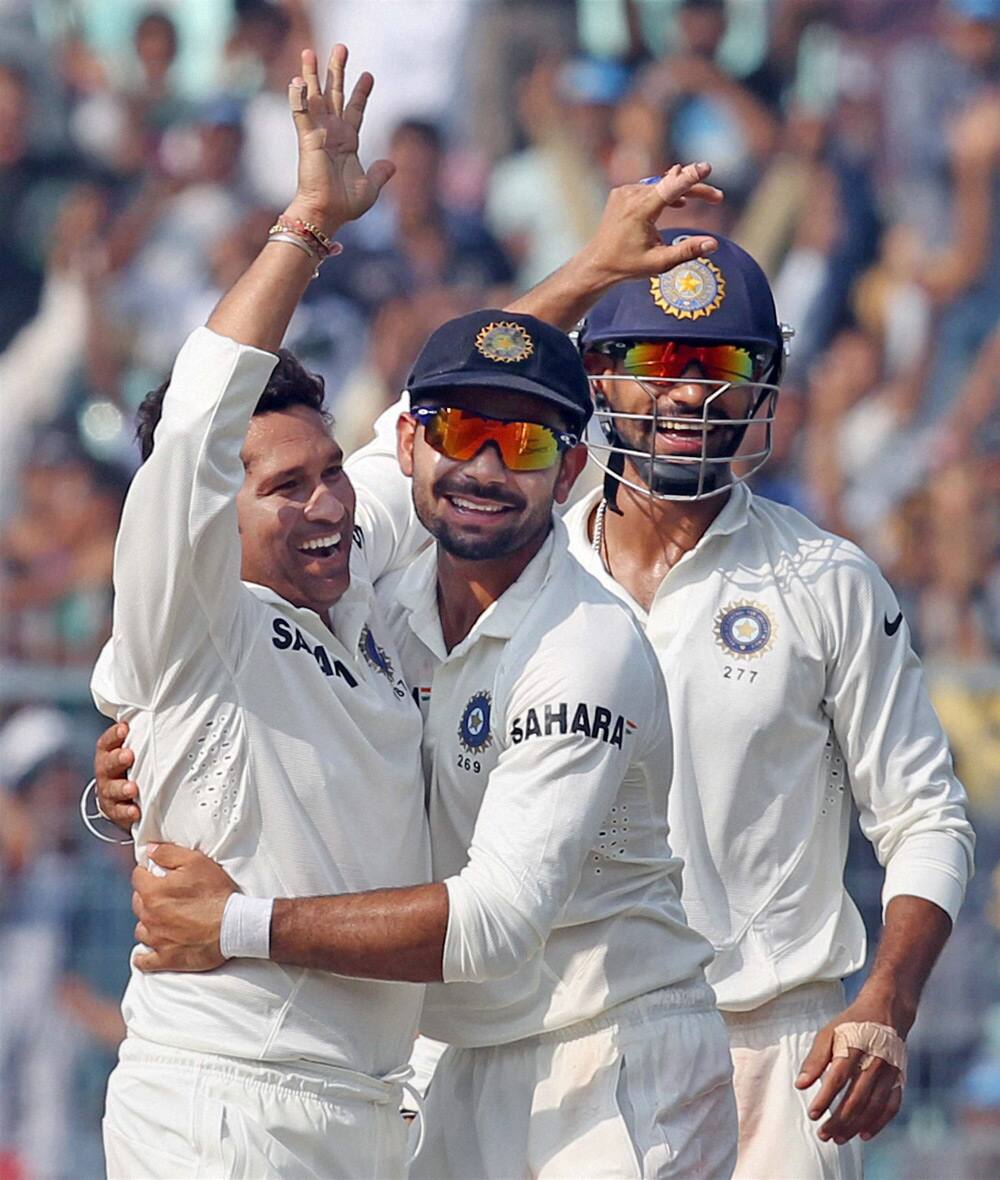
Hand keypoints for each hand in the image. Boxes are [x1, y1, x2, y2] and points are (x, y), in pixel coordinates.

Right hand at [95, 722, 140, 830]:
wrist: (130, 797)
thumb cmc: (140, 764)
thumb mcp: (141, 748)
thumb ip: (147, 735)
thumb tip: (171, 709)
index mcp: (111, 753)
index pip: (107, 742)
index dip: (114, 735)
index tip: (125, 728)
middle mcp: (106, 772)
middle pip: (106, 764)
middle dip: (117, 759)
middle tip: (128, 756)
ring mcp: (109, 792)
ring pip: (111, 790)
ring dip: (121, 788)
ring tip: (132, 788)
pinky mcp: (115, 811)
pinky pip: (118, 813)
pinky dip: (126, 812)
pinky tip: (135, 811)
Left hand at [132, 844, 237, 972]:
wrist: (234, 925)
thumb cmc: (216, 893)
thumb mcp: (196, 862)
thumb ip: (168, 853)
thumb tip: (149, 850)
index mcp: (153, 892)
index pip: (138, 877)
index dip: (148, 871)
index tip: (158, 872)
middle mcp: (149, 917)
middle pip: (138, 902)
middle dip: (149, 895)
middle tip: (167, 893)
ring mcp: (156, 940)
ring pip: (141, 928)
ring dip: (149, 922)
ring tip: (164, 919)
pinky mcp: (166, 958)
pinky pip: (145, 960)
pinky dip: (144, 956)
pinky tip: (147, 952)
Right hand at [283, 44, 395, 235]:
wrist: (326, 214)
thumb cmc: (344, 205)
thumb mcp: (369, 188)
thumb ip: (380, 174)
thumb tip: (392, 164)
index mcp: (347, 142)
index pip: (355, 111)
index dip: (361, 93)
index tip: (368, 75)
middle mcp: (332, 133)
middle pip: (334, 94)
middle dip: (337, 71)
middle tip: (341, 47)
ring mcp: (318, 134)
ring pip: (315, 97)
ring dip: (311, 74)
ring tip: (310, 50)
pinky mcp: (307, 138)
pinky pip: (301, 113)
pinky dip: (298, 97)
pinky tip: (297, 80)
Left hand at [582, 162, 722, 285]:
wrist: (597, 264)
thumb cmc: (627, 266)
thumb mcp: (659, 263)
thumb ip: (687, 251)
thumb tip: (713, 244)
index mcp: (640, 210)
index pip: (670, 188)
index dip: (690, 177)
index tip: (706, 167)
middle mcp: (631, 196)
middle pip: (670, 185)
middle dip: (695, 189)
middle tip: (717, 197)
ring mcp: (625, 192)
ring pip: (661, 186)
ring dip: (681, 191)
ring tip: (705, 198)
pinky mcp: (622, 194)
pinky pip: (649, 188)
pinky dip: (665, 193)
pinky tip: (680, 203)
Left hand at [796, 992, 906, 1144]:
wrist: (886, 1011)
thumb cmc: (852, 1024)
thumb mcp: (829, 1033)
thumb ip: (815, 1059)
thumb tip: (801, 1085)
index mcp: (854, 1047)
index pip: (837, 1078)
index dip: (824, 1099)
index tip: (812, 1115)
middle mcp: (874, 1062)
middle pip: (856, 1098)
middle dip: (838, 1120)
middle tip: (823, 1134)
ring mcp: (889, 1073)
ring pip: (873, 1107)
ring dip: (855, 1126)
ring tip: (839, 1138)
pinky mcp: (899, 1079)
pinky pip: (891, 1107)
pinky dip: (879, 1123)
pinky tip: (864, 1134)